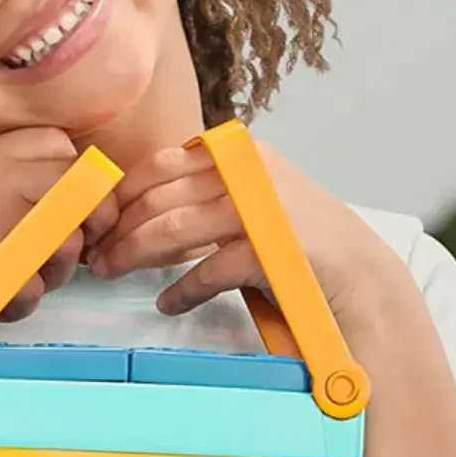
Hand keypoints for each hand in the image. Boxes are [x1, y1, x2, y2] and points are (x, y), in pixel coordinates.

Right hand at [0, 127, 118, 346]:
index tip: (61, 222)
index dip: (77, 195)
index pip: (72, 157)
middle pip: (88, 201)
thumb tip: (73, 215)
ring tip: (4, 282)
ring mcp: (7, 202)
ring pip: (72, 247)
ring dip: (46, 278)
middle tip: (44, 262)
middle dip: (76, 240)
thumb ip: (12, 186)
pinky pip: (39, 284)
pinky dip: (16, 303)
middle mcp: (9, 165)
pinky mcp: (0, 246)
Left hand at [86, 138, 395, 323]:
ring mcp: (259, 209)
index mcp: (238, 153)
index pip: (160, 165)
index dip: (121, 195)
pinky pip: (207, 270)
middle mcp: (247, 173)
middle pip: (159, 198)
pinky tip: (167, 303)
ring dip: (134, 254)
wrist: (359, 278)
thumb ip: (202, 193)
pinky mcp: (269, 250)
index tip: (98, 222)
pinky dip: (181, 290)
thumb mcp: (248, 199)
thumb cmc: (296, 244)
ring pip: (173, 228)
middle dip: (119, 230)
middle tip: (95, 258)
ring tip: (114, 274)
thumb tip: (135, 209)